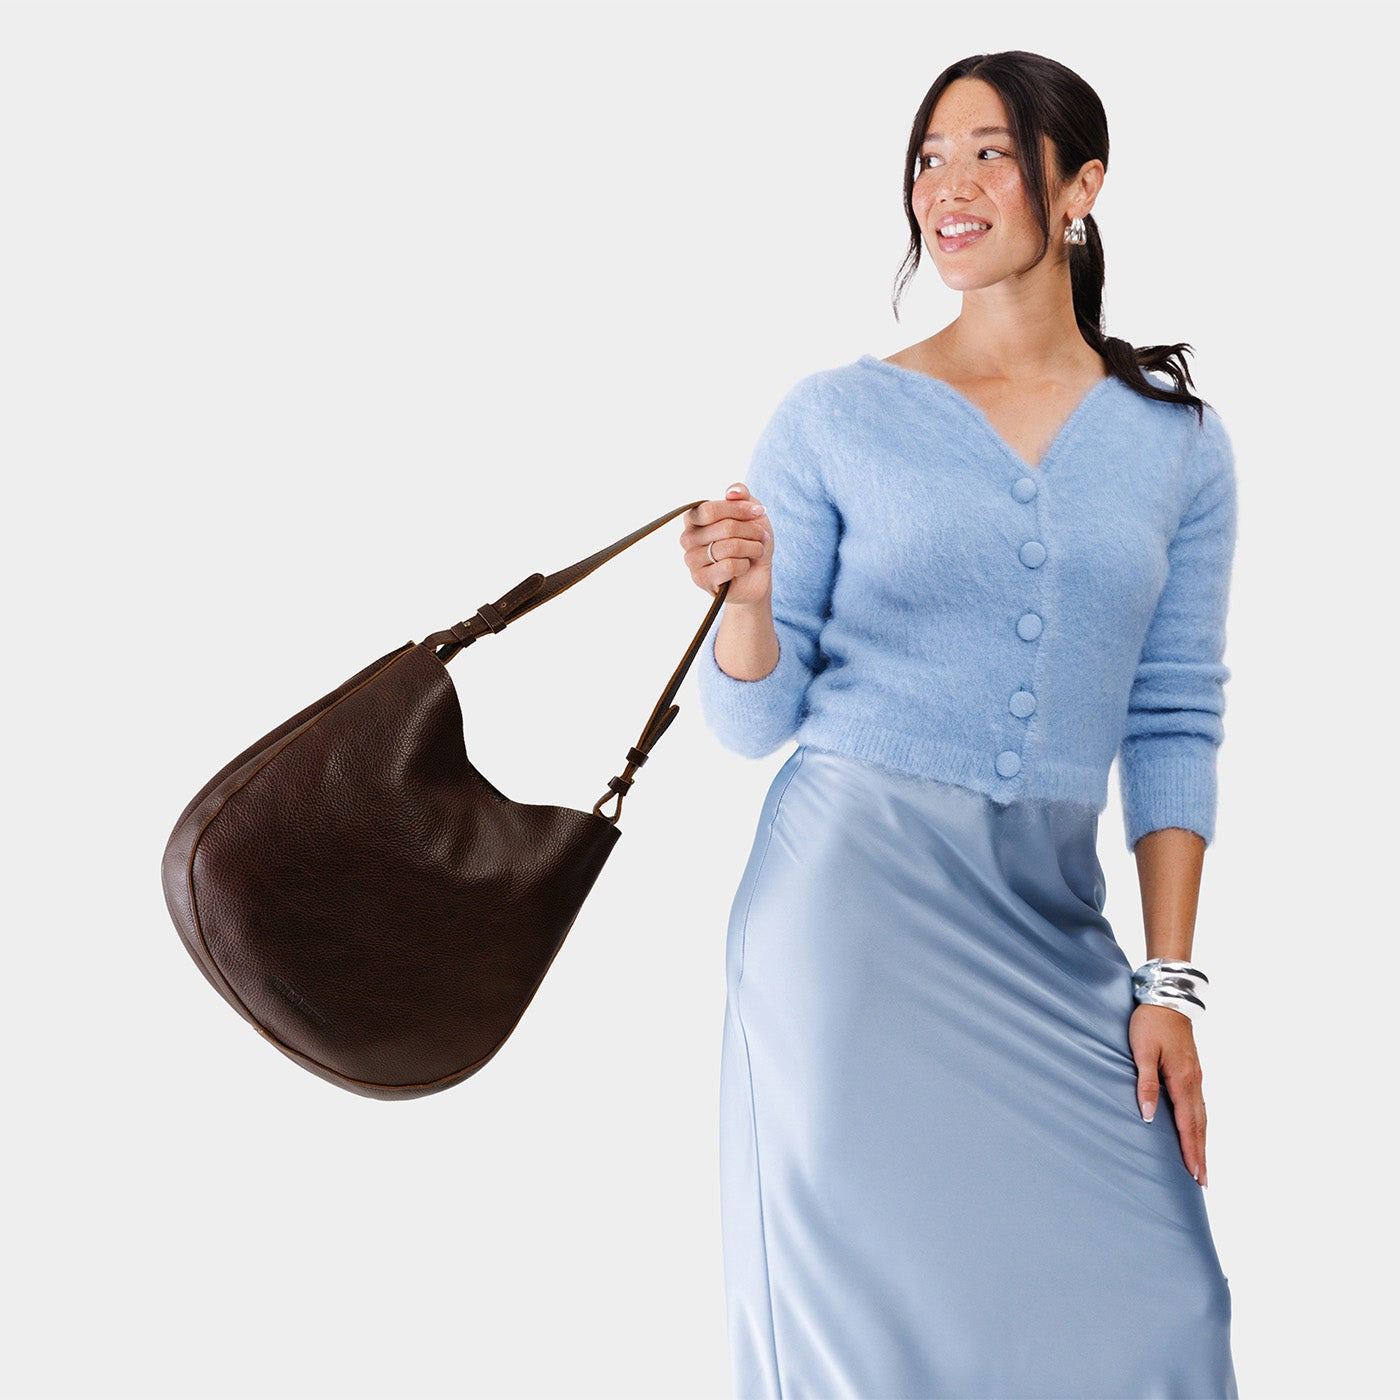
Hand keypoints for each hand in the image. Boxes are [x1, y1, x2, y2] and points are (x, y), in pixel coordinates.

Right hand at [679, 482, 772, 606]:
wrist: (753, 577)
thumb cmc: (748, 543)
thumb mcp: (750, 514)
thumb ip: (741, 496)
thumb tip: (733, 491)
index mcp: (693, 518)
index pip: (711, 509)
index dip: (739, 509)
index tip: (759, 512)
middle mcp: (687, 538)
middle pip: (725, 528)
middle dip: (751, 531)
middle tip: (763, 536)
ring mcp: (691, 560)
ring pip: (730, 547)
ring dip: (752, 548)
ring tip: (757, 551)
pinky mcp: (700, 579)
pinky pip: (729, 566)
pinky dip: (745, 565)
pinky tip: (744, 567)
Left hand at [1129, 1002, 1208, 1187]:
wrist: (1166, 997)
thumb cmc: (1149, 1022)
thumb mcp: (1142, 1051)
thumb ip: (1146, 1084)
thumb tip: (1149, 1117)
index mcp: (1182, 1080)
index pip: (1188, 1124)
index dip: (1191, 1151)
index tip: (1196, 1175)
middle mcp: (1194, 1081)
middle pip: (1200, 1125)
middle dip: (1201, 1154)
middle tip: (1203, 1180)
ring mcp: (1196, 1075)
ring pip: (1202, 1116)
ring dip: (1202, 1141)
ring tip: (1201, 1163)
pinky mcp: (1192, 1070)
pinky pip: (1199, 1104)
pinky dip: (1200, 1123)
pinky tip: (1197, 1130)